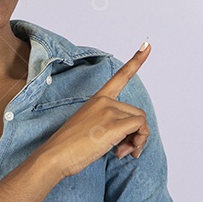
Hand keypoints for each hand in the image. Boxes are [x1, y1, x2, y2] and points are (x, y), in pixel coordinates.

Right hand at [38, 42, 150, 177]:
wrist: (55, 156)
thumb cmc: (69, 147)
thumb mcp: (89, 127)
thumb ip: (109, 124)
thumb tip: (130, 135)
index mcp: (97, 99)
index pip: (120, 76)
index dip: (136, 61)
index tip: (147, 45)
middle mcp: (104, 101)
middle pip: (136, 113)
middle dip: (136, 133)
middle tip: (125, 150)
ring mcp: (109, 111)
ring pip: (140, 121)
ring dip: (137, 139)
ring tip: (123, 153)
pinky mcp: (114, 124)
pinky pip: (140, 128)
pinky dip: (138, 141)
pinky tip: (121, 153)